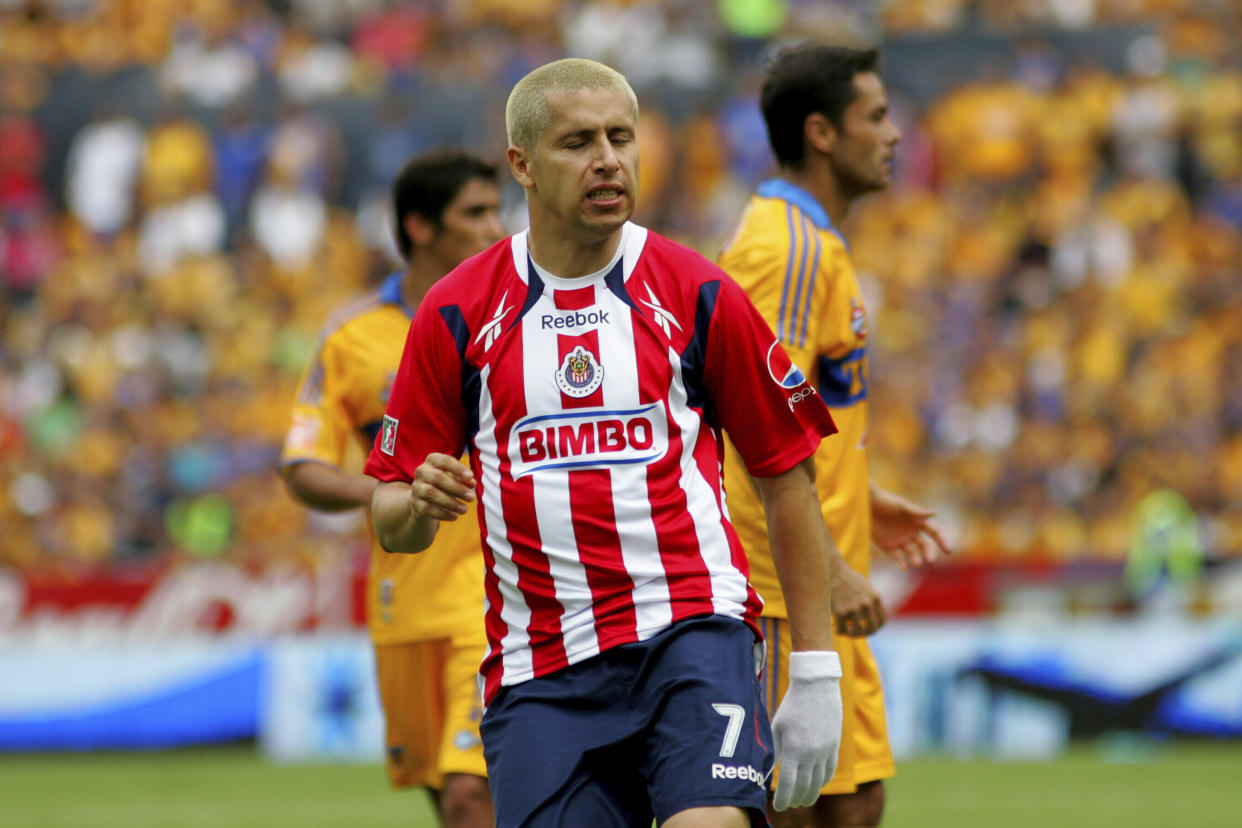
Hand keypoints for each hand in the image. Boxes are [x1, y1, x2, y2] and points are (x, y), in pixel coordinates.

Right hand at [409, 452, 475, 521]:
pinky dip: (442, 513)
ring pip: (431, 493)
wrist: (425, 498)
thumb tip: (472, 483)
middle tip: (471, 497)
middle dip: (456, 488)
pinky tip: (454, 516)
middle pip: (438, 477)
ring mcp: (416, 487)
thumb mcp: (455, 478)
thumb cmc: (445, 484)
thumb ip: (464, 479)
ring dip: (450, 502)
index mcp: (433, 460)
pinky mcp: (414, 502)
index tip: (470, 476)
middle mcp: (422, 471)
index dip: (458, 468)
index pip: (445, 461)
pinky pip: (427, 508)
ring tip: (464, 509)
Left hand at [771, 650, 842, 810]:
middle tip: (790, 805)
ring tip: (803, 801)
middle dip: (796, 799)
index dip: (783, 799)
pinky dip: (823, 781)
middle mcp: (812, 754)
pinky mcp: (834, 746)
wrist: (817, 687)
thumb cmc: (792, 705)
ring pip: (819, 782)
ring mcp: (826, 751)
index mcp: (794, 749)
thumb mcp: (777, 726)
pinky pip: (830, 770)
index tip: (778, 807)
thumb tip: (769, 770)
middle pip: (805, 786)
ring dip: (811, 794)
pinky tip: (817, 785)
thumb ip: (775, 750)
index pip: (789, 784)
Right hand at [831, 561, 885, 636]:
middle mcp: (867, 603)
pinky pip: (842, 629)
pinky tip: (835, 628)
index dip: (875, 628)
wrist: (831, 569)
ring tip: (845, 631)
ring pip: (858, 631)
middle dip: (864, 634)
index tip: (867, 629)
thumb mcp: (864, 586)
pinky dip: (839, 631)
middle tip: (855, 633)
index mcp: (875, 597)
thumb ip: (870, 600)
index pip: (882, 621)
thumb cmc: (845, 577)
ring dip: (851, 634)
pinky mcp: (841, 610)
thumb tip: (869, 618)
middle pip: (872, 628)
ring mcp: (854, 607)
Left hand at [870, 486, 951, 569]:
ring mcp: (900, 540)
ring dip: (917, 560)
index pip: (935, 532)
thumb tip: (936, 513)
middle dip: (929, 554)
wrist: (864, 505)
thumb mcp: (900, 506)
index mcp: (917, 521)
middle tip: (930, 561)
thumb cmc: (884, 501)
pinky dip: (902, 564)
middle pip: (925, 546)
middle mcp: (911, 532)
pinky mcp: (888, 546)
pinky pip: (898, 558)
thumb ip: (917, 512)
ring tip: (917, 563)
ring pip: (913, 554)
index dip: (943, 541)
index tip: (948, 551)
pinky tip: (904, 567)